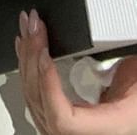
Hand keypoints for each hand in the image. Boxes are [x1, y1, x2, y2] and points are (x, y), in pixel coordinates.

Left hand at [15, 8, 136, 134]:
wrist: (135, 109)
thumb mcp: (135, 77)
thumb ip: (115, 62)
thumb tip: (104, 33)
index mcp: (106, 128)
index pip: (63, 119)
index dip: (49, 86)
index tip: (45, 54)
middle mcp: (80, 133)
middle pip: (40, 100)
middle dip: (32, 57)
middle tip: (34, 27)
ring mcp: (63, 129)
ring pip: (32, 96)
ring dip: (26, 57)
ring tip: (28, 30)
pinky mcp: (55, 117)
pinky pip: (33, 95)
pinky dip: (27, 68)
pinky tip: (25, 50)